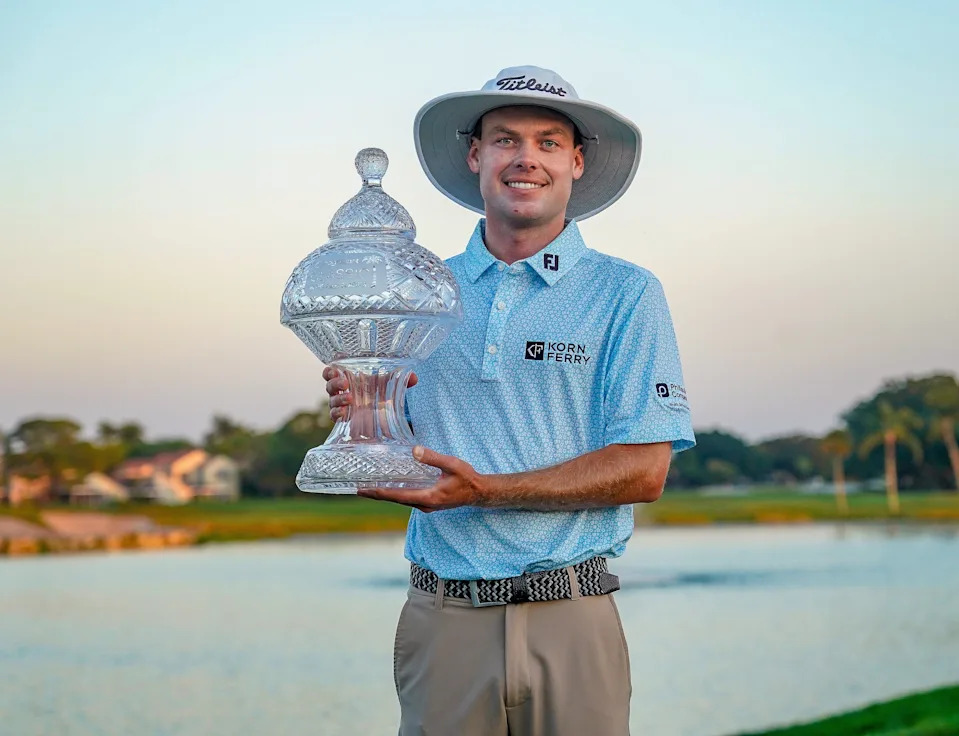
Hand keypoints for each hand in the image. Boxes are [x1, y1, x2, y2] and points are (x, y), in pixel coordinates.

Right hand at [323, 366, 417, 421]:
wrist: (382, 413)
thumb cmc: (380, 392)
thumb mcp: (390, 383)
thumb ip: (401, 378)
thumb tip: (414, 377)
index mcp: (348, 378)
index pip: (331, 372)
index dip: (330, 370)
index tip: (335, 369)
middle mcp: (342, 391)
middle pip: (329, 385)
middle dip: (335, 383)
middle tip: (345, 383)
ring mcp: (342, 405)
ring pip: (331, 401)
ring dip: (338, 399)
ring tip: (351, 399)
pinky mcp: (344, 419)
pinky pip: (334, 416)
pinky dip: (337, 413)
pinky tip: (345, 413)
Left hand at [357, 446, 488, 511]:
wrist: (479, 493)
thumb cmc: (467, 478)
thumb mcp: (452, 465)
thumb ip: (433, 458)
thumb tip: (415, 451)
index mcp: (428, 496)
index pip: (397, 496)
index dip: (379, 493)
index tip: (363, 490)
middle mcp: (424, 504)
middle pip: (395, 500)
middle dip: (377, 494)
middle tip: (358, 489)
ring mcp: (426, 505)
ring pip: (400, 500)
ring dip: (385, 495)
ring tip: (369, 488)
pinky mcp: (428, 502)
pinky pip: (407, 499)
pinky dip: (395, 494)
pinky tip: (389, 487)